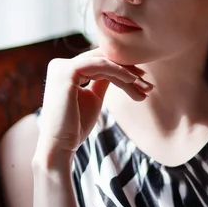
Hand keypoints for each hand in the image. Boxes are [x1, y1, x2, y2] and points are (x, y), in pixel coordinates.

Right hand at [34, 48, 152, 165]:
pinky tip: (132, 80)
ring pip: (102, 62)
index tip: (142, 82)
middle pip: (100, 60)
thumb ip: (102, 81)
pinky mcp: (66, 72)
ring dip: (126, 73)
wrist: (60, 146)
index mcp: (64, 70)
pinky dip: (117, 71)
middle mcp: (59, 65)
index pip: (97, 63)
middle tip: (148, 84)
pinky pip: (98, 65)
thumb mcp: (93, 98)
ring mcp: (61, 67)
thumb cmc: (75, 127)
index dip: (121, 70)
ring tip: (144, 86)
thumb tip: (119, 69)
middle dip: (127, 70)